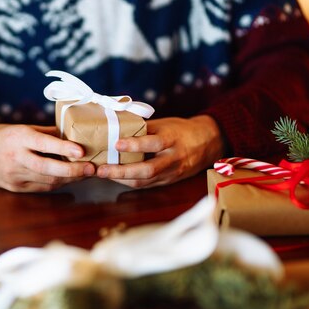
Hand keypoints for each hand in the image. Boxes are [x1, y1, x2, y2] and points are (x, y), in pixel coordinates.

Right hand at [0, 124, 94, 191]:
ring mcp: (15, 176)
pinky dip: (57, 183)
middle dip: (72, 170)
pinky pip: (42, 187)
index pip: (43, 143)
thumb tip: (72, 134)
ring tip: (86, 173)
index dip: (63, 147)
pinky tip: (69, 178)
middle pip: (47, 167)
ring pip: (47, 180)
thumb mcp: (19, 127)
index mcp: (17, 138)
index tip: (81, 150)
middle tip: (91, 168)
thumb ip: (44, 132)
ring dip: (69, 178)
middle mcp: (16, 158)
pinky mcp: (15, 188)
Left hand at [96, 115, 223, 187]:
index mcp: (173, 139)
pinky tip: (114, 177)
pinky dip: (129, 182)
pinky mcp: (169, 181)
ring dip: (121, 179)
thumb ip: (142, 128)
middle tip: (100, 169)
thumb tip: (115, 127)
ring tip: (102, 174)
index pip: (154, 143)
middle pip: (147, 169)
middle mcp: (173, 158)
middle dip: (121, 171)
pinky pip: (147, 185)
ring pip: (145, 181)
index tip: (116, 144)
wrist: (208, 142)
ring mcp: (172, 173)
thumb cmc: (180, 130)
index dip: (135, 145)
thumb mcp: (164, 124)